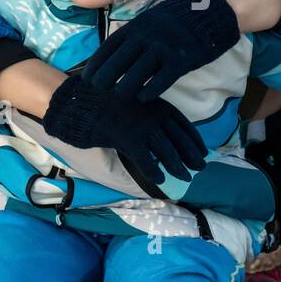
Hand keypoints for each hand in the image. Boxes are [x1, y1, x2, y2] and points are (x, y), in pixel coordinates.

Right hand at [42, 75, 207, 184]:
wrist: (77, 102)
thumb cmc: (101, 103)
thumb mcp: (130, 102)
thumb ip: (144, 112)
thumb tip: (157, 126)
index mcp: (153, 101)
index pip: (181, 121)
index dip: (193, 137)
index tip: (203, 148)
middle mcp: (150, 112)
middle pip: (178, 136)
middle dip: (191, 153)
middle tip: (201, 166)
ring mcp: (139, 125)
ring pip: (166, 150)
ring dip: (177, 166)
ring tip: (185, 177)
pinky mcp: (126, 138)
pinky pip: (145, 159)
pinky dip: (153, 170)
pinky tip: (160, 180)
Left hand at [82, 0, 239, 100]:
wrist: (210, 13)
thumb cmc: (178, 18)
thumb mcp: (151, 18)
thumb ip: (134, 34)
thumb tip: (114, 49)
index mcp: (137, 26)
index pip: (109, 47)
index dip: (96, 63)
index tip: (87, 77)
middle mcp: (146, 37)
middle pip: (118, 62)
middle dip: (104, 77)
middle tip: (97, 89)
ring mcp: (163, 48)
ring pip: (137, 73)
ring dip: (125, 87)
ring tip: (119, 95)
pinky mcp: (181, 60)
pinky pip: (161, 80)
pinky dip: (150, 90)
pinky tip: (144, 97)